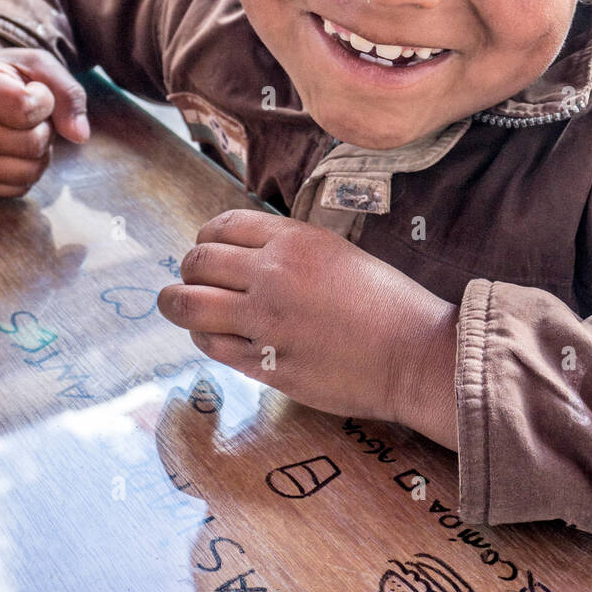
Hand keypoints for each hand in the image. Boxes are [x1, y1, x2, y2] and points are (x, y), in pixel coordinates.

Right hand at [0, 42, 89, 197]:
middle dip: (44, 128)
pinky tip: (12, 150)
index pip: (24, 108)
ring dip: (38, 153)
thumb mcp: (36, 67)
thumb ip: (66, 93)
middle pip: (30, 144)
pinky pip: (18, 188)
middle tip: (29, 115)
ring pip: (26, 172)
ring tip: (20, 132)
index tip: (33, 90)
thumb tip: (79, 135)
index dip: (43, 100)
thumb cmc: (8, 76)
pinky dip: (26, 171)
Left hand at [158, 210, 458, 448]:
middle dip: (187, 270)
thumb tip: (247, 257)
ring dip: (177, 304)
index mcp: (294, 240)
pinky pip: (213, 346)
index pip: (222, 226)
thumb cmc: (388, 303)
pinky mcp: (265, 365)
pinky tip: (212, 336)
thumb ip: (290, 251)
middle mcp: (272, 274)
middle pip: (198, 262)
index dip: (206, 238)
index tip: (206, 250)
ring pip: (190, 305)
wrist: (414, 353)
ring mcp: (265, 321)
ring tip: (177, 306)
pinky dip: (205, 338)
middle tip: (190, 280)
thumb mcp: (338, 253)